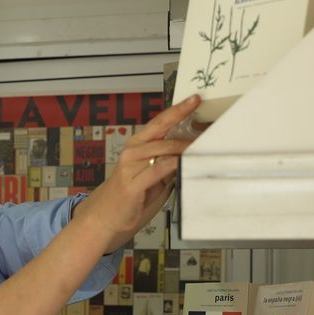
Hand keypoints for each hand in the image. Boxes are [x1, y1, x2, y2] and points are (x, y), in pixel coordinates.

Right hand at [72, 95, 202, 250]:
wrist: (108, 216)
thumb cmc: (134, 195)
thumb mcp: (155, 175)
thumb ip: (170, 162)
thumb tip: (194, 151)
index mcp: (139, 144)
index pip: (161, 122)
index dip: (178, 109)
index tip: (195, 98)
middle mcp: (133, 150)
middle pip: (162, 129)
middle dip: (183, 121)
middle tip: (205, 120)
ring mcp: (131, 165)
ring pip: (163, 148)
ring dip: (183, 147)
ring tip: (201, 147)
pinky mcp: (133, 183)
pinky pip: (157, 169)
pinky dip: (173, 165)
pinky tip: (184, 163)